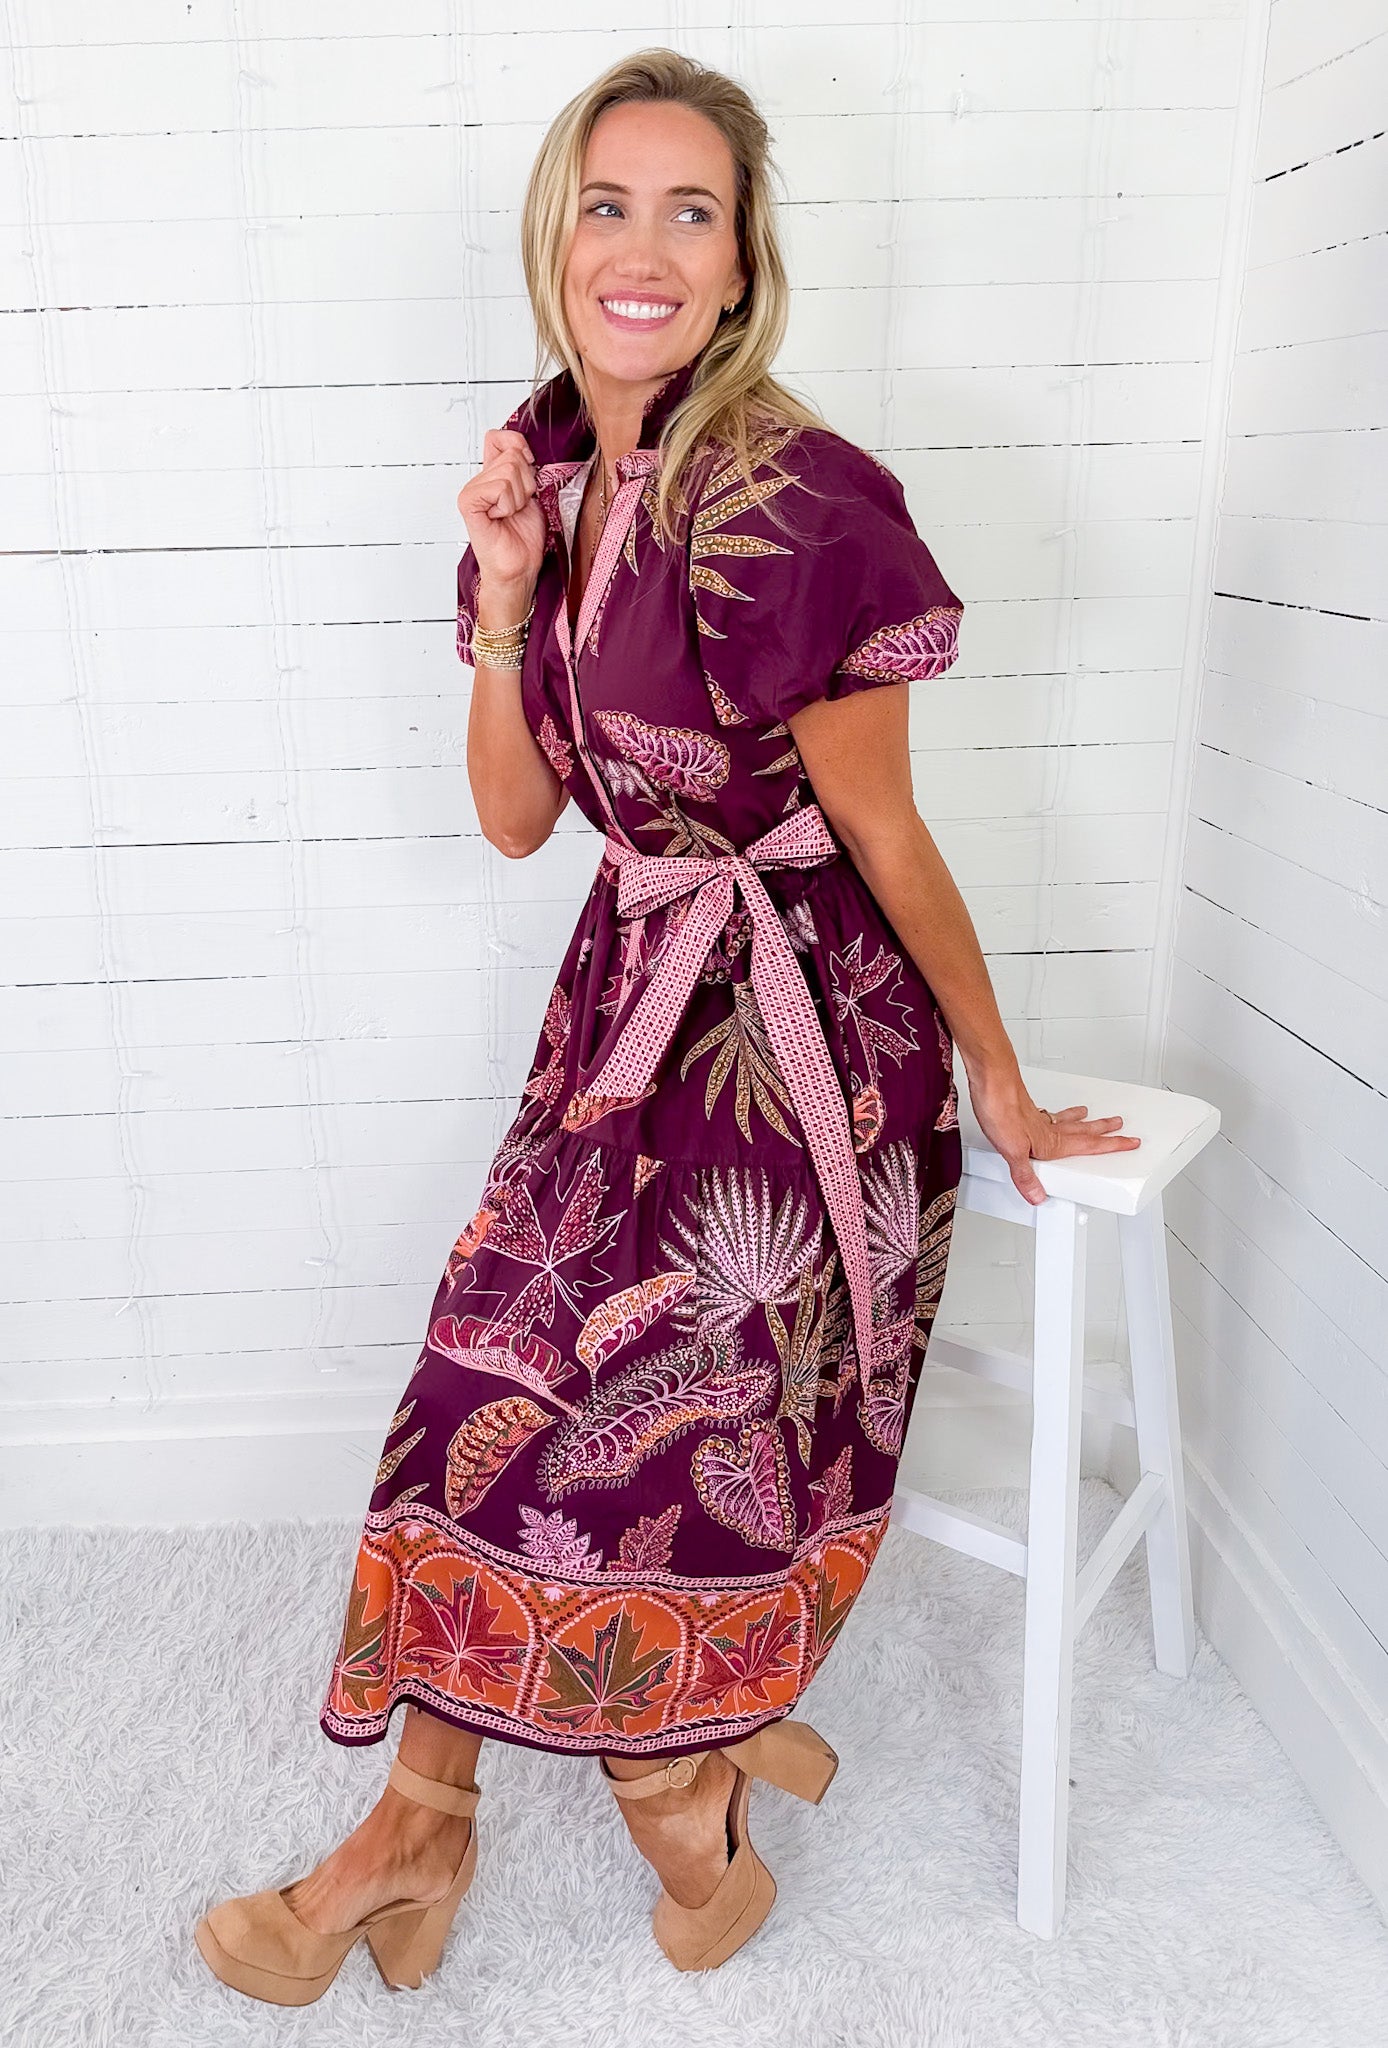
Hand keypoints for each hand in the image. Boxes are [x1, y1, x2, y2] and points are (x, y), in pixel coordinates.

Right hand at [457, 428, 546, 597]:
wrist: (518, 568)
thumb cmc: (524, 538)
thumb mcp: (532, 494)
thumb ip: (525, 469)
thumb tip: (526, 449)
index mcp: (492, 475)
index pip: (499, 437)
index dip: (519, 446)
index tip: (529, 468)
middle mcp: (480, 480)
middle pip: (512, 455)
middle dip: (526, 483)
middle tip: (518, 506)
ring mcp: (471, 491)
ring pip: (509, 471)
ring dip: (519, 497)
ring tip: (511, 514)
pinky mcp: (468, 503)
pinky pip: (498, 488)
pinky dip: (508, 504)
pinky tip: (501, 518)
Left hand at [966, 1067, 1141, 1206]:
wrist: (990, 1079)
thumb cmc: (1001, 1109)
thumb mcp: (1012, 1151)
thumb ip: (1025, 1175)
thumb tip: (1037, 1196)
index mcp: (1052, 1142)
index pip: (1089, 1146)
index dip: (1111, 1146)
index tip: (1129, 1142)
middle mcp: (1048, 1128)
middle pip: (1083, 1130)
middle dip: (1103, 1130)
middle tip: (1119, 1126)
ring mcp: (1036, 1117)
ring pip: (1066, 1120)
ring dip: (1081, 1120)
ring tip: (1090, 1116)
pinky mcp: (1022, 1108)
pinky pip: (1046, 1113)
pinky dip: (1054, 1114)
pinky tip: (1047, 1114)